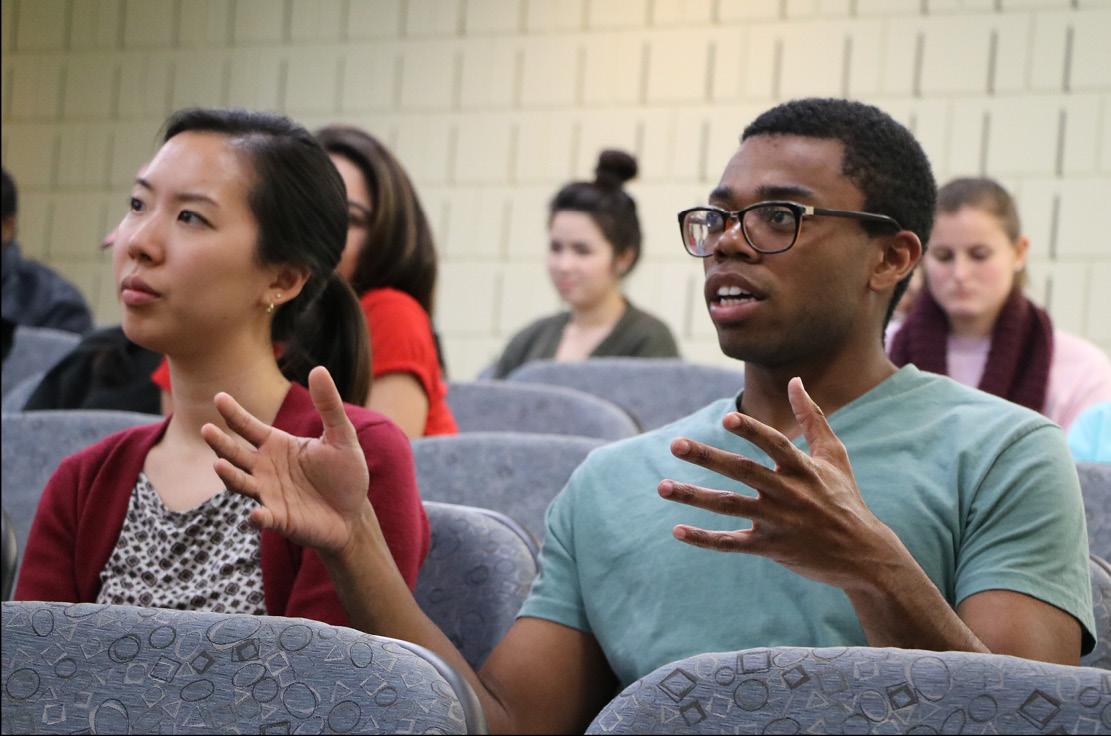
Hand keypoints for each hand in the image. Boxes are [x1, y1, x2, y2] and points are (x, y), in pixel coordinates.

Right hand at [201, 366, 376, 556]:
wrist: (353, 514)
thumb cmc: (344, 474)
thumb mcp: (341, 436)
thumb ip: (329, 406)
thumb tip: (318, 369)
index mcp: (277, 445)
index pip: (249, 427)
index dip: (234, 414)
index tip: (220, 397)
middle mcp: (265, 468)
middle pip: (236, 454)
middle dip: (221, 443)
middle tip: (206, 429)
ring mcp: (269, 494)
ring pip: (241, 483)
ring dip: (230, 476)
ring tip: (219, 465)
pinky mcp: (279, 519)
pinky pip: (263, 517)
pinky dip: (257, 516)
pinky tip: (254, 513)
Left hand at [658, 377, 902, 591]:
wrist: (863, 554)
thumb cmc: (845, 499)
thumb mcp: (834, 456)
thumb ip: (812, 418)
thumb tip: (796, 381)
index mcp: (804, 469)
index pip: (775, 445)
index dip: (752, 431)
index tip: (726, 418)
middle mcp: (789, 494)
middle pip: (743, 472)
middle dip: (707, 457)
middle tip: (675, 444)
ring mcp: (778, 522)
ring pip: (729, 506)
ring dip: (693, 497)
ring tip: (662, 487)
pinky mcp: (770, 547)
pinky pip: (732, 542)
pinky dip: (704, 539)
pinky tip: (676, 530)